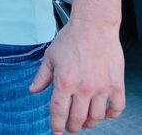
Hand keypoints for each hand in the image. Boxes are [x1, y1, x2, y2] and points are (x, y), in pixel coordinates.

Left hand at [29, 18, 124, 132]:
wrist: (93, 27)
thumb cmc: (71, 39)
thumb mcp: (50, 57)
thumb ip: (42, 76)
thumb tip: (33, 91)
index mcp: (64, 81)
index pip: (59, 111)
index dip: (56, 125)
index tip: (56, 132)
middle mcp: (83, 88)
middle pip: (78, 119)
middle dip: (72, 127)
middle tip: (70, 128)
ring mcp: (101, 88)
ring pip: (96, 117)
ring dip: (90, 124)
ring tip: (85, 122)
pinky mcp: (116, 85)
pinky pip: (116, 108)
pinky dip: (111, 115)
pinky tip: (105, 114)